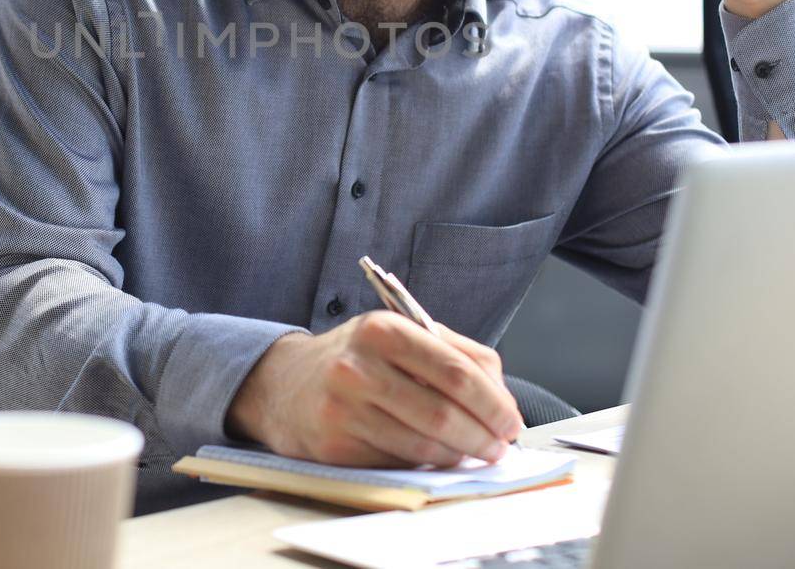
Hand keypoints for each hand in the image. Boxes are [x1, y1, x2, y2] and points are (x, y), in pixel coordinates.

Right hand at [226, 313, 522, 467]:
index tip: (510, 420)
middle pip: (443, 412)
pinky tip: (435, 456)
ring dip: (459, 455)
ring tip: (473, 452)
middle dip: (483, 435)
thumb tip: (502, 397)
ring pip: (422, 444)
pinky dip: (426, 464)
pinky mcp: (335, 445)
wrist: (284, 383)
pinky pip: (397, 462)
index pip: (455, 371)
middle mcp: (359, 366)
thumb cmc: (356, 357)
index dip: (492, 402)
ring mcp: (344, 408)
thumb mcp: (400, 334)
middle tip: (499, 445)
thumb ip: (456, 353)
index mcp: (383, 329)